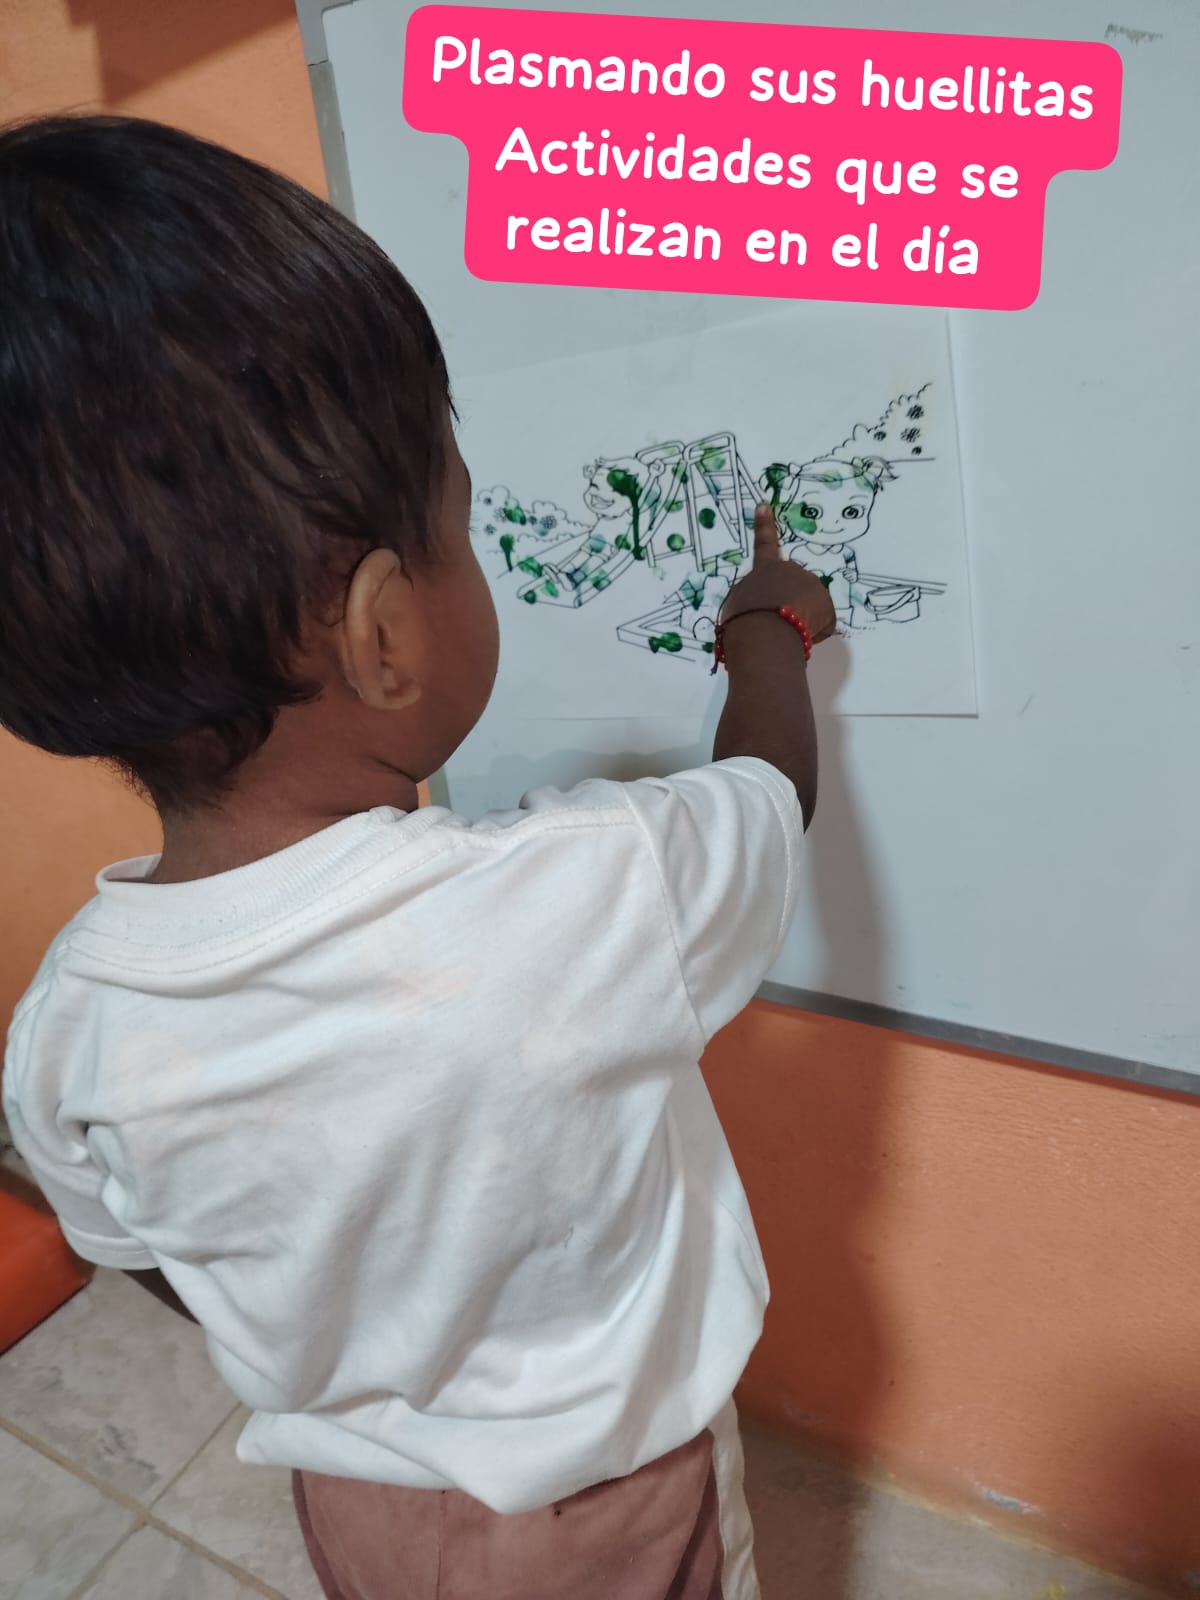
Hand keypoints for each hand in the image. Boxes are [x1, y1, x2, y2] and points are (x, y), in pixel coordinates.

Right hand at [722, 505, 837, 643]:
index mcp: (765, 569)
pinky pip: (820, 625)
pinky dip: (812, 634)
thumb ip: (752, 597)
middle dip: (787, 602)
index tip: (765, 506)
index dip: (763, 526)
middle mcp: (791, 571)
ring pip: (808, 607)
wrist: (764, 633)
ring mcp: (813, 586)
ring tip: (784, 632)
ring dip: (799, 619)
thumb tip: (764, 604)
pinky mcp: (828, 607)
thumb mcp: (737, 604)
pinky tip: (798, 637)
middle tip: (773, 622)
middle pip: (791, 587)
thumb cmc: (743, 619)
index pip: (763, 544)